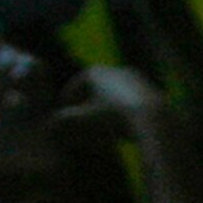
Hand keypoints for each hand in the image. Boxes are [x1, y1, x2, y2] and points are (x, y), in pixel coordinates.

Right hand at [53, 64, 175, 145]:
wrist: (153, 120)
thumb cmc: (113, 118)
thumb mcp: (83, 121)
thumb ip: (64, 121)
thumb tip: (48, 126)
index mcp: (95, 72)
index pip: (75, 87)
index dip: (68, 104)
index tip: (63, 118)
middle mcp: (116, 71)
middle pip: (95, 91)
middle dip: (86, 108)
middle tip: (81, 124)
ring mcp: (136, 79)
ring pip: (115, 97)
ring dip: (105, 112)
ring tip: (101, 130)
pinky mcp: (152, 92)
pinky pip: (132, 104)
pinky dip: (123, 115)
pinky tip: (122, 131)